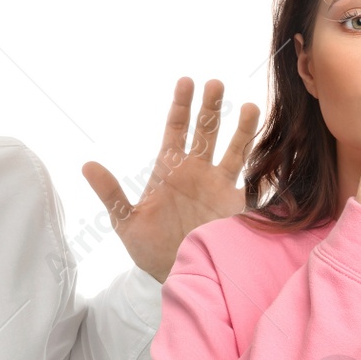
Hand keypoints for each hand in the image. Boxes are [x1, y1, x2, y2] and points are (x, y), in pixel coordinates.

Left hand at [82, 77, 259, 282]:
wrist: (181, 277)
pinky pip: (254, 180)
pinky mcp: (238, 205)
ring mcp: (219, 186)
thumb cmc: (151, 251)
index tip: (186, 82)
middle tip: (215, 83)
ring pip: (234, 149)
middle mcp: (197, 172)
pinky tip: (273, 146)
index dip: (181, 106)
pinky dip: (263, 164)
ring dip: (242, 129)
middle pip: (206, 131)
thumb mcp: (127, 222)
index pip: (175, 130)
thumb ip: (111, 193)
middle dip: (210, 108)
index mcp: (170, 170)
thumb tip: (87, 166)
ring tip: (251, 107)